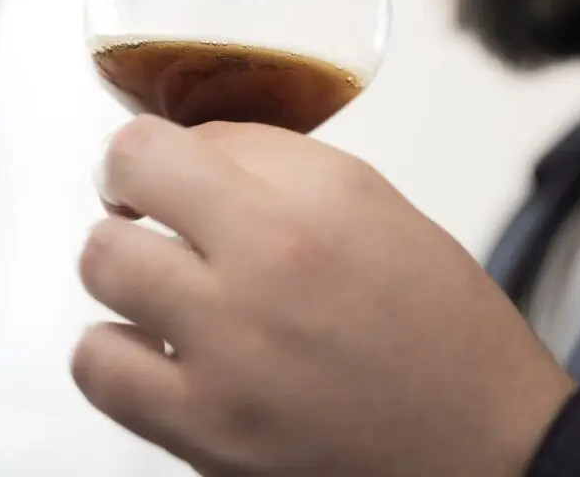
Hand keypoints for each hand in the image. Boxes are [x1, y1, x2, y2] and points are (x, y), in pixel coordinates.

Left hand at [73, 116, 575, 476]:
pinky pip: (100, 365)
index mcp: (313, 202)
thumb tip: (192, 151)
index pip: (157, 146)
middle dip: (131, 197)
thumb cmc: (438, 313)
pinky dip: (118, 345)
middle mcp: (265, 268)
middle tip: (157, 211)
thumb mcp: (372, 200)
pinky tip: (163, 341)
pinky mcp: (206, 432)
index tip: (156, 161)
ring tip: (167, 276)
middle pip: (120, 200)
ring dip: (125, 263)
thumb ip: (275, 161)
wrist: (478, 432)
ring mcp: (228, 356)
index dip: (144, 146)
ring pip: (102, 271)